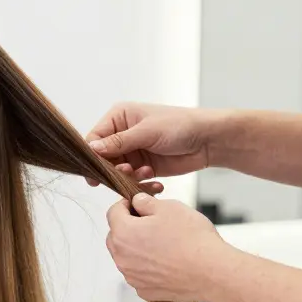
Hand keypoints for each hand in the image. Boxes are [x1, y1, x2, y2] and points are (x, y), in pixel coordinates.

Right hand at [85, 102, 223, 186]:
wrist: (208, 140)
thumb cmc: (180, 125)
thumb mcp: (146, 131)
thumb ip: (118, 142)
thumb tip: (93, 149)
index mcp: (119, 117)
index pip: (95, 138)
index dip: (93, 155)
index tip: (96, 169)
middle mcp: (122, 134)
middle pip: (103, 158)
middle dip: (112, 169)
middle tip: (125, 172)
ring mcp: (133, 152)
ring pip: (116, 172)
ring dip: (128, 177)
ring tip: (145, 173)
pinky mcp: (143, 167)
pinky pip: (131, 181)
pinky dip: (140, 184)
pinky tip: (154, 181)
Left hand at [105, 193, 232, 301]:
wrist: (212, 272)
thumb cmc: (192, 239)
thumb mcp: (169, 207)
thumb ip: (146, 202)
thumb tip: (137, 202)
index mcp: (123, 233)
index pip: (113, 212)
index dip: (125, 204)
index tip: (138, 204)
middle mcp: (122, 258)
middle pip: (116, 236)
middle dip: (128, 226)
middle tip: (151, 222)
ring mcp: (132, 277)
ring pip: (126, 256)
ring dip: (137, 247)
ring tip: (162, 242)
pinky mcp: (144, 290)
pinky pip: (139, 273)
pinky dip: (147, 266)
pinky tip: (166, 261)